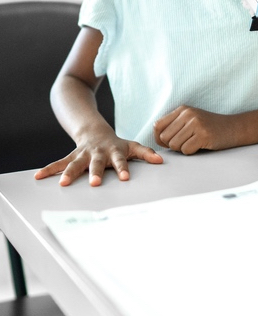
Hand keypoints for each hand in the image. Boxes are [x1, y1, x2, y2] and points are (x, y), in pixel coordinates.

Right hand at [34, 133, 161, 186]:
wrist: (94, 131)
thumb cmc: (116, 144)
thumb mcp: (132, 145)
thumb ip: (146, 153)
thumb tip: (161, 161)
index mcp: (114, 151)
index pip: (121, 160)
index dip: (123, 168)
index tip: (125, 178)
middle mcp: (98, 153)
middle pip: (97, 163)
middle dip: (95, 173)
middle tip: (95, 183)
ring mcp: (83, 155)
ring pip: (75, 164)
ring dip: (69, 173)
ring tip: (63, 184)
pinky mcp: (70, 157)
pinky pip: (58, 164)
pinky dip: (48, 170)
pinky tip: (37, 177)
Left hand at [154, 105, 234, 154]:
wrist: (234, 128)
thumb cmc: (210, 127)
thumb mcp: (191, 120)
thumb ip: (175, 125)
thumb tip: (157, 139)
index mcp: (182, 109)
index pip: (157, 126)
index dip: (159, 138)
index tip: (169, 142)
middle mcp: (188, 114)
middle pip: (164, 137)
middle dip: (172, 145)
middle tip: (186, 143)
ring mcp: (196, 124)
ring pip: (174, 145)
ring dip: (182, 149)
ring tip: (194, 143)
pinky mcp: (203, 135)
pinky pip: (186, 150)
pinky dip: (191, 152)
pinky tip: (201, 145)